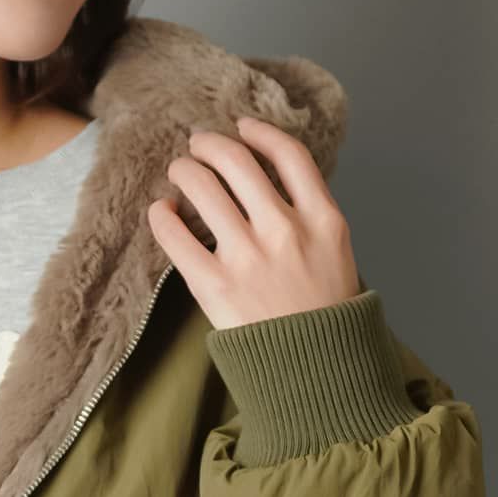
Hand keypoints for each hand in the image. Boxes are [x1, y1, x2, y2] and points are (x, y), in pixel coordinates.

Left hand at [146, 114, 361, 330]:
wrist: (317, 369)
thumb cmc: (325, 312)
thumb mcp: (337, 254)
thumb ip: (309, 217)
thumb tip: (272, 184)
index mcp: (323, 219)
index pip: (289, 156)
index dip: (260, 133)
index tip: (242, 126)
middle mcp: (285, 230)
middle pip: (238, 162)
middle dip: (210, 145)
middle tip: (196, 144)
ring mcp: (248, 256)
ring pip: (204, 188)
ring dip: (184, 171)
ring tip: (177, 171)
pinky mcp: (214, 285)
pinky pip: (176, 237)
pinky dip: (162, 216)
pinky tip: (160, 210)